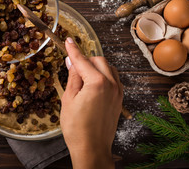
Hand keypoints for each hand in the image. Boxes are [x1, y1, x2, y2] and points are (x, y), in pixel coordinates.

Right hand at [60, 37, 122, 168]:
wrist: (92, 148)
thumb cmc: (77, 127)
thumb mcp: (68, 99)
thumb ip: (72, 76)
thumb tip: (71, 62)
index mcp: (97, 82)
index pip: (82, 60)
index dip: (73, 50)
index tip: (68, 40)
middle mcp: (111, 84)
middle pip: (98, 60)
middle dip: (85, 60)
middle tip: (72, 66)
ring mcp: (118, 91)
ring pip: (108, 68)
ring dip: (96, 67)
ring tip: (82, 77)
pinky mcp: (120, 99)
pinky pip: (114, 78)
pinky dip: (104, 75)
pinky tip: (93, 84)